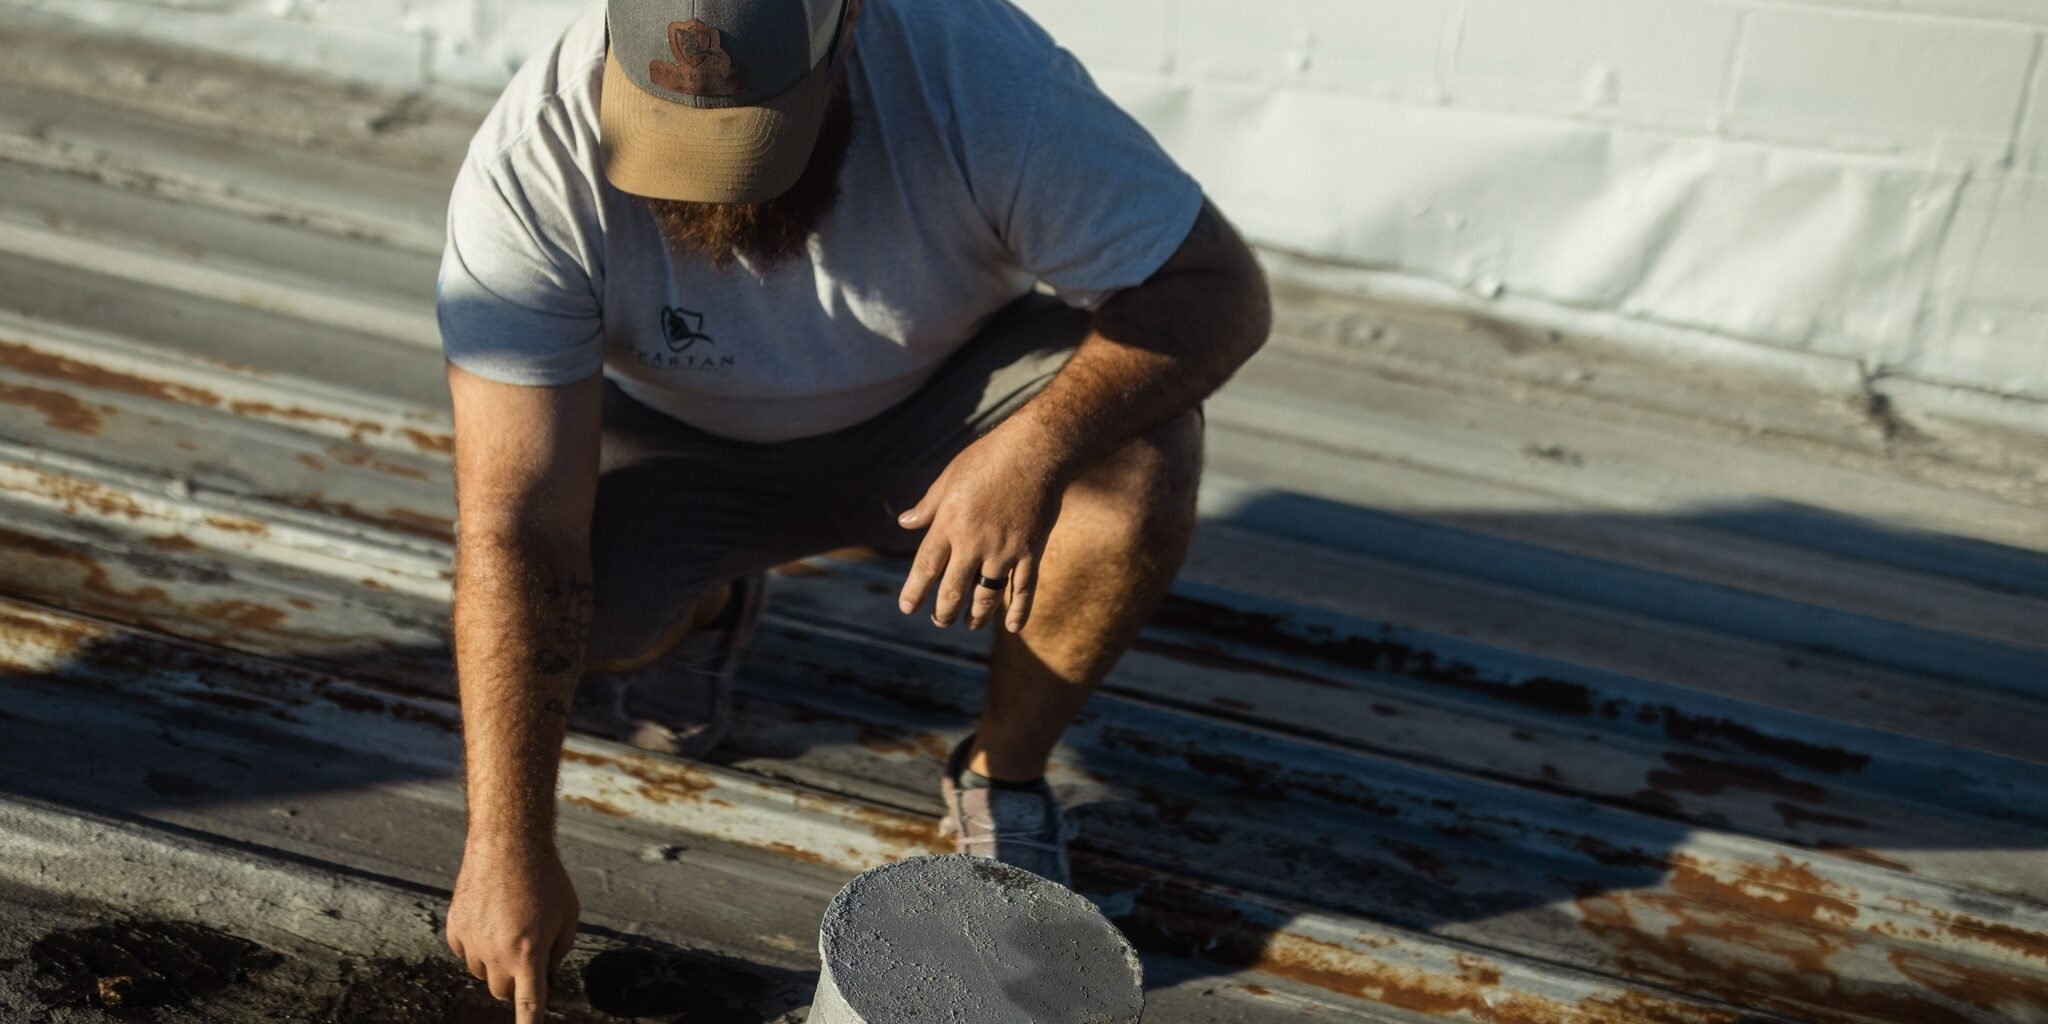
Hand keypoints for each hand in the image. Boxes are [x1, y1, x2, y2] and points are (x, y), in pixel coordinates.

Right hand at [446, 840, 579, 1023]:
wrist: (508, 842)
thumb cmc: (546, 878)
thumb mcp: (568, 916)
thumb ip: (558, 951)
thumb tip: (544, 973)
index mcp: (528, 953)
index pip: (528, 1003)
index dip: (529, 1023)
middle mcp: (496, 953)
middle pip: (502, 991)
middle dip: (517, 980)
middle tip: (528, 950)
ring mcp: (471, 942)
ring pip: (483, 973)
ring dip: (496, 962)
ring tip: (511, 925)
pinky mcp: (454, 929)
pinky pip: (466, 953)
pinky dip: (478, 945)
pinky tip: (491, 918)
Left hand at [896, 429, 1065, 631]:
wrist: (1036, 450)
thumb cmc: (989, 458)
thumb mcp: (949, 477)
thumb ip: (927, 506)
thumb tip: (903, 523)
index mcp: (950, 522)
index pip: (926, 567)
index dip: (915, 591)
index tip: (907, 608)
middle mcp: (974, 541)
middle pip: (954, 590)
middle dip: (943, 612)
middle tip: (939, 621)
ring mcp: (1005, 549)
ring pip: (987, 596)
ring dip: (976, 615)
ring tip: (969, 624)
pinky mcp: (1031, 551)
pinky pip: (1024, 589)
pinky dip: (1019, 611)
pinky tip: (1012, 627)